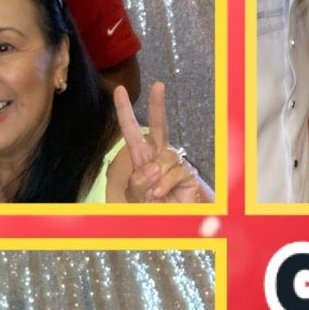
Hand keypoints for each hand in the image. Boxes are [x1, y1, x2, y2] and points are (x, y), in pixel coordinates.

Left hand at [116, 83, 211, 202]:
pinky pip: (174, 173)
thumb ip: (137, 180)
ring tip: (152, 193)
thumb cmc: (149, 207)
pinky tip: (161, 195)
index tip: (120, 90)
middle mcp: (159, 156)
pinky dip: (164, 185)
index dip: (125, 111)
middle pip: (159, 126)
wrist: (165, 224)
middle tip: (158, 85)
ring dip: (154, 178)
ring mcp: (175, 164)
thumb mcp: (134, 194)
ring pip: (164, 158)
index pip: (132, 131)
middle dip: (158, 105)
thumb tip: (153, 168)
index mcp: (142, 157)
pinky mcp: (188, 174)